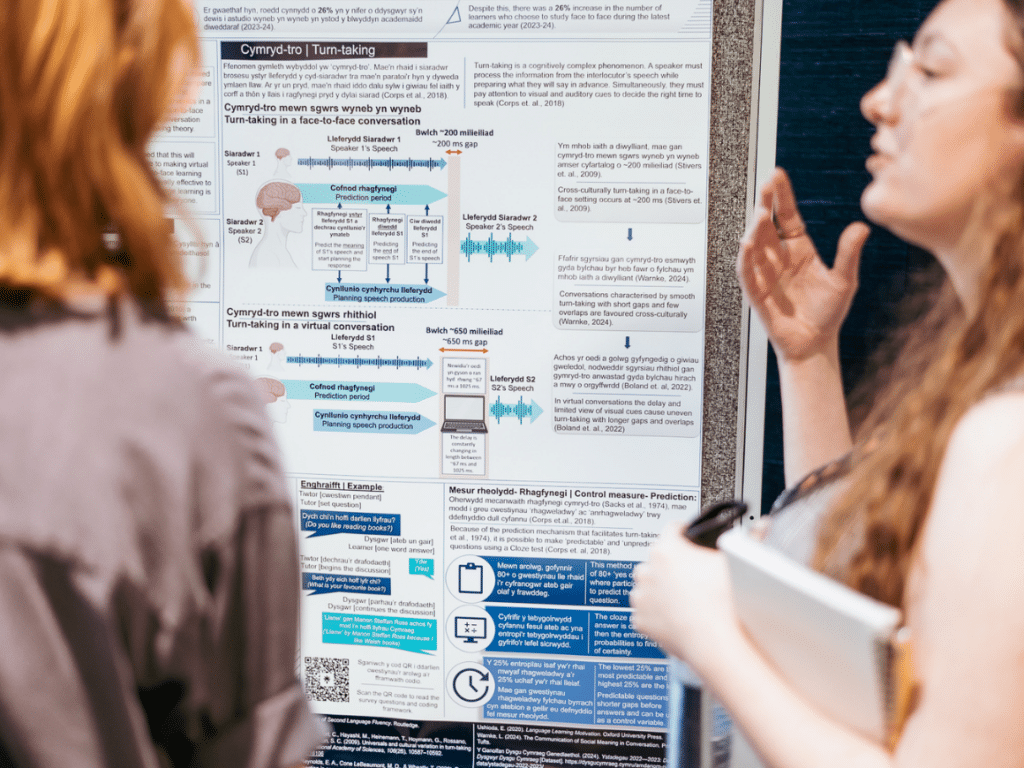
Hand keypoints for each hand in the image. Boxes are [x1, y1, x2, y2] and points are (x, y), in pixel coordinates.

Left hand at [630, 523, 742, 678]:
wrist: (715, 642)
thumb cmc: (724, 602)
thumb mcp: (735, 563)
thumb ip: (746, 540)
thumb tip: (761, 527)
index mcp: (667, 549)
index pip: (671, 529)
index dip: (684, 532)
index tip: (689, 537)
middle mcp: (648, 570)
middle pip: (658, 558)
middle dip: (672, 564)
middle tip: (692, 575)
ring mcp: (642, 595)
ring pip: (649, 585)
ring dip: (661, 588)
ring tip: (685, 597)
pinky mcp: (641, 619)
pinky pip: (647, 612)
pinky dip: (658, 613)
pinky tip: (677, 616)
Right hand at [737, 168, 869, 362]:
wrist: (815, 344)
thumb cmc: (828, 313)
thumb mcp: (845, 281)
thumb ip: (848, 254)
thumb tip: (861, 227)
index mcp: (800, 250)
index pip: (788, 216)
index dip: (782, 196)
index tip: (777, 175)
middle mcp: (780, 258)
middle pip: (769, 225)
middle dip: (766, 204)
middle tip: (766, 185)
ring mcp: (766, 274)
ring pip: (756, 246)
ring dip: (756, 229)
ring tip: (761, 214)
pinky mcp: (757, 293)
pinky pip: (748, 273)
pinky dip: (746, 259)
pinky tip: (747, 244)